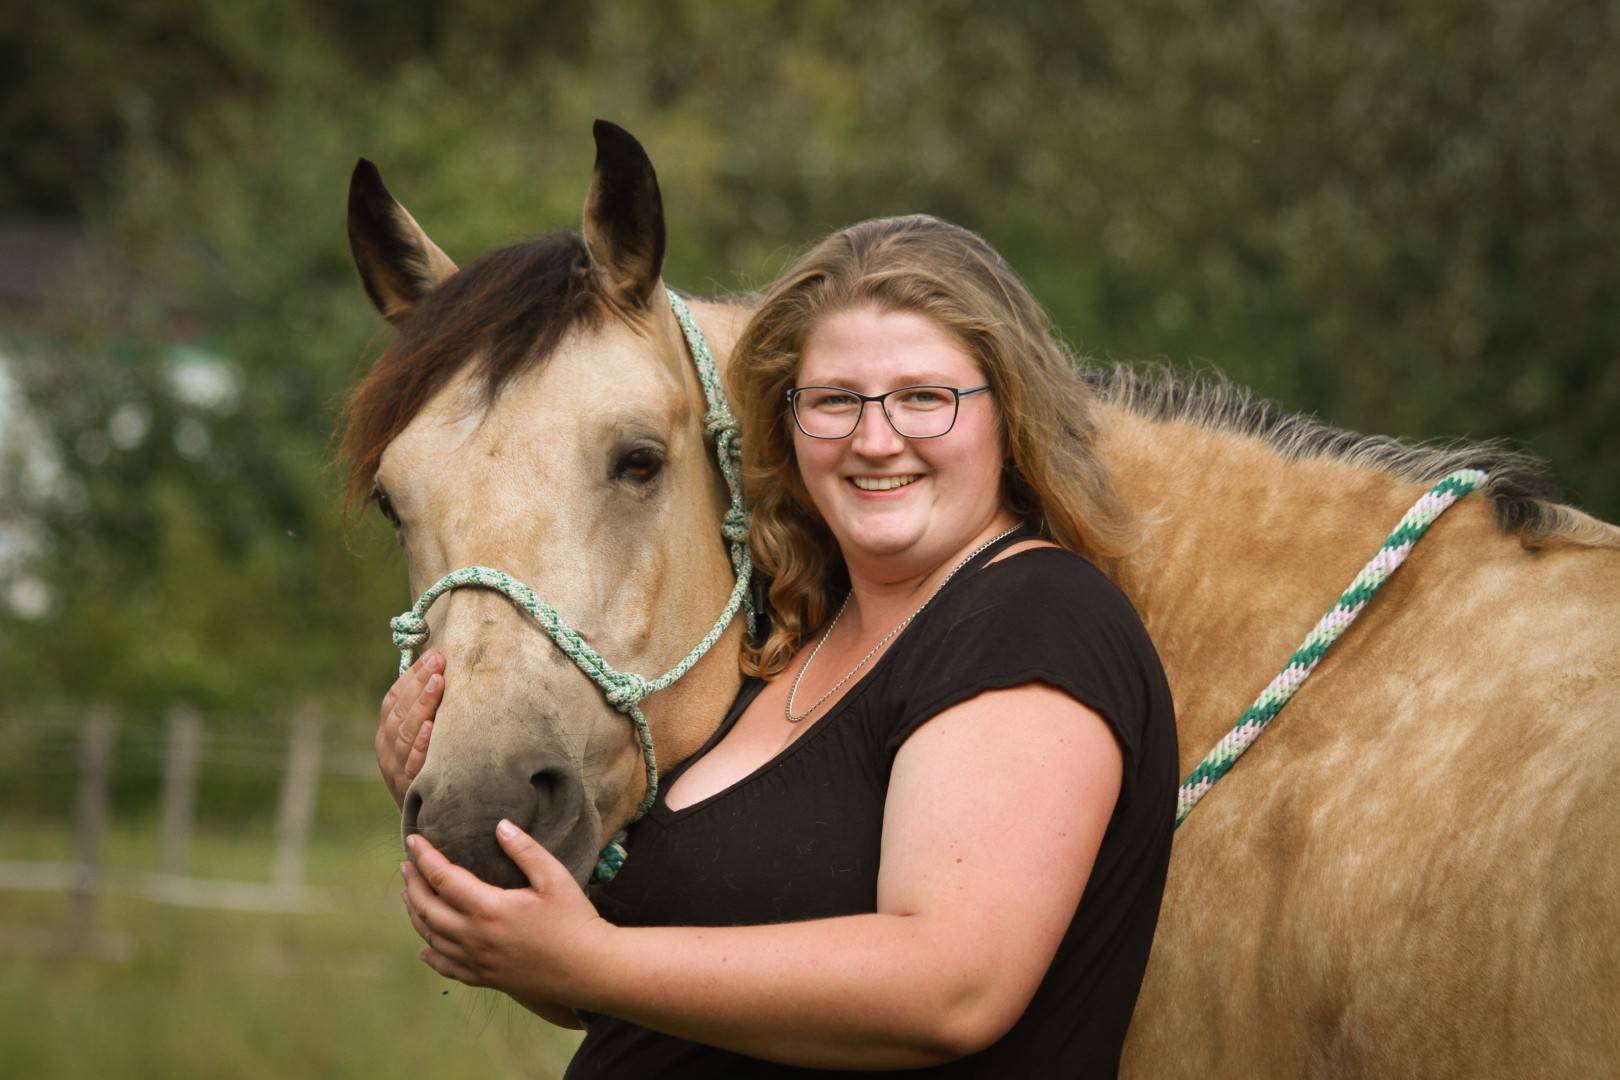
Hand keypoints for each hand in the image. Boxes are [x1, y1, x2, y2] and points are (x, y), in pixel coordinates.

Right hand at [377, 650, 443, 807]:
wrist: (426, 822)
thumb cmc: (429, 772)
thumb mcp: (419, 742)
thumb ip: (423, 713)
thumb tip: (438, 669)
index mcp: (386, 734)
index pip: (394, 698)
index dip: (411, 676)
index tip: (432, 656)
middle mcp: (386, 750)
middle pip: (400, 711)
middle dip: (419, 684)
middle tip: (439, 662)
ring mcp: (395, 770)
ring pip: (405, 732)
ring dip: (422, 705)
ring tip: (438, 683)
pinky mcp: (409, 789)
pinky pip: (413, 764)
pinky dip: (420, 745)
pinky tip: (431, 728)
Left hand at [401, 821, 611, 1020]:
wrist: (588, 969)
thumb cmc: (574, 920)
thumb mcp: (555, 877)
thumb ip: (525, 850)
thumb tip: (500, 825)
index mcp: (488, 909)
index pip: (443, 878)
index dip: (424, 857)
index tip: (413, 841)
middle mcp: (474, 937)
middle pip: (427, 908)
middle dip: (413, 883)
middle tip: (407, 864)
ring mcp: (477, 961)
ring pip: (432, 937)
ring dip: (415, 914)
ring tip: (409, 895)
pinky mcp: (486, 978)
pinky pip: (447, 968)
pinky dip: (431, 955)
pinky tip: (425, 949)